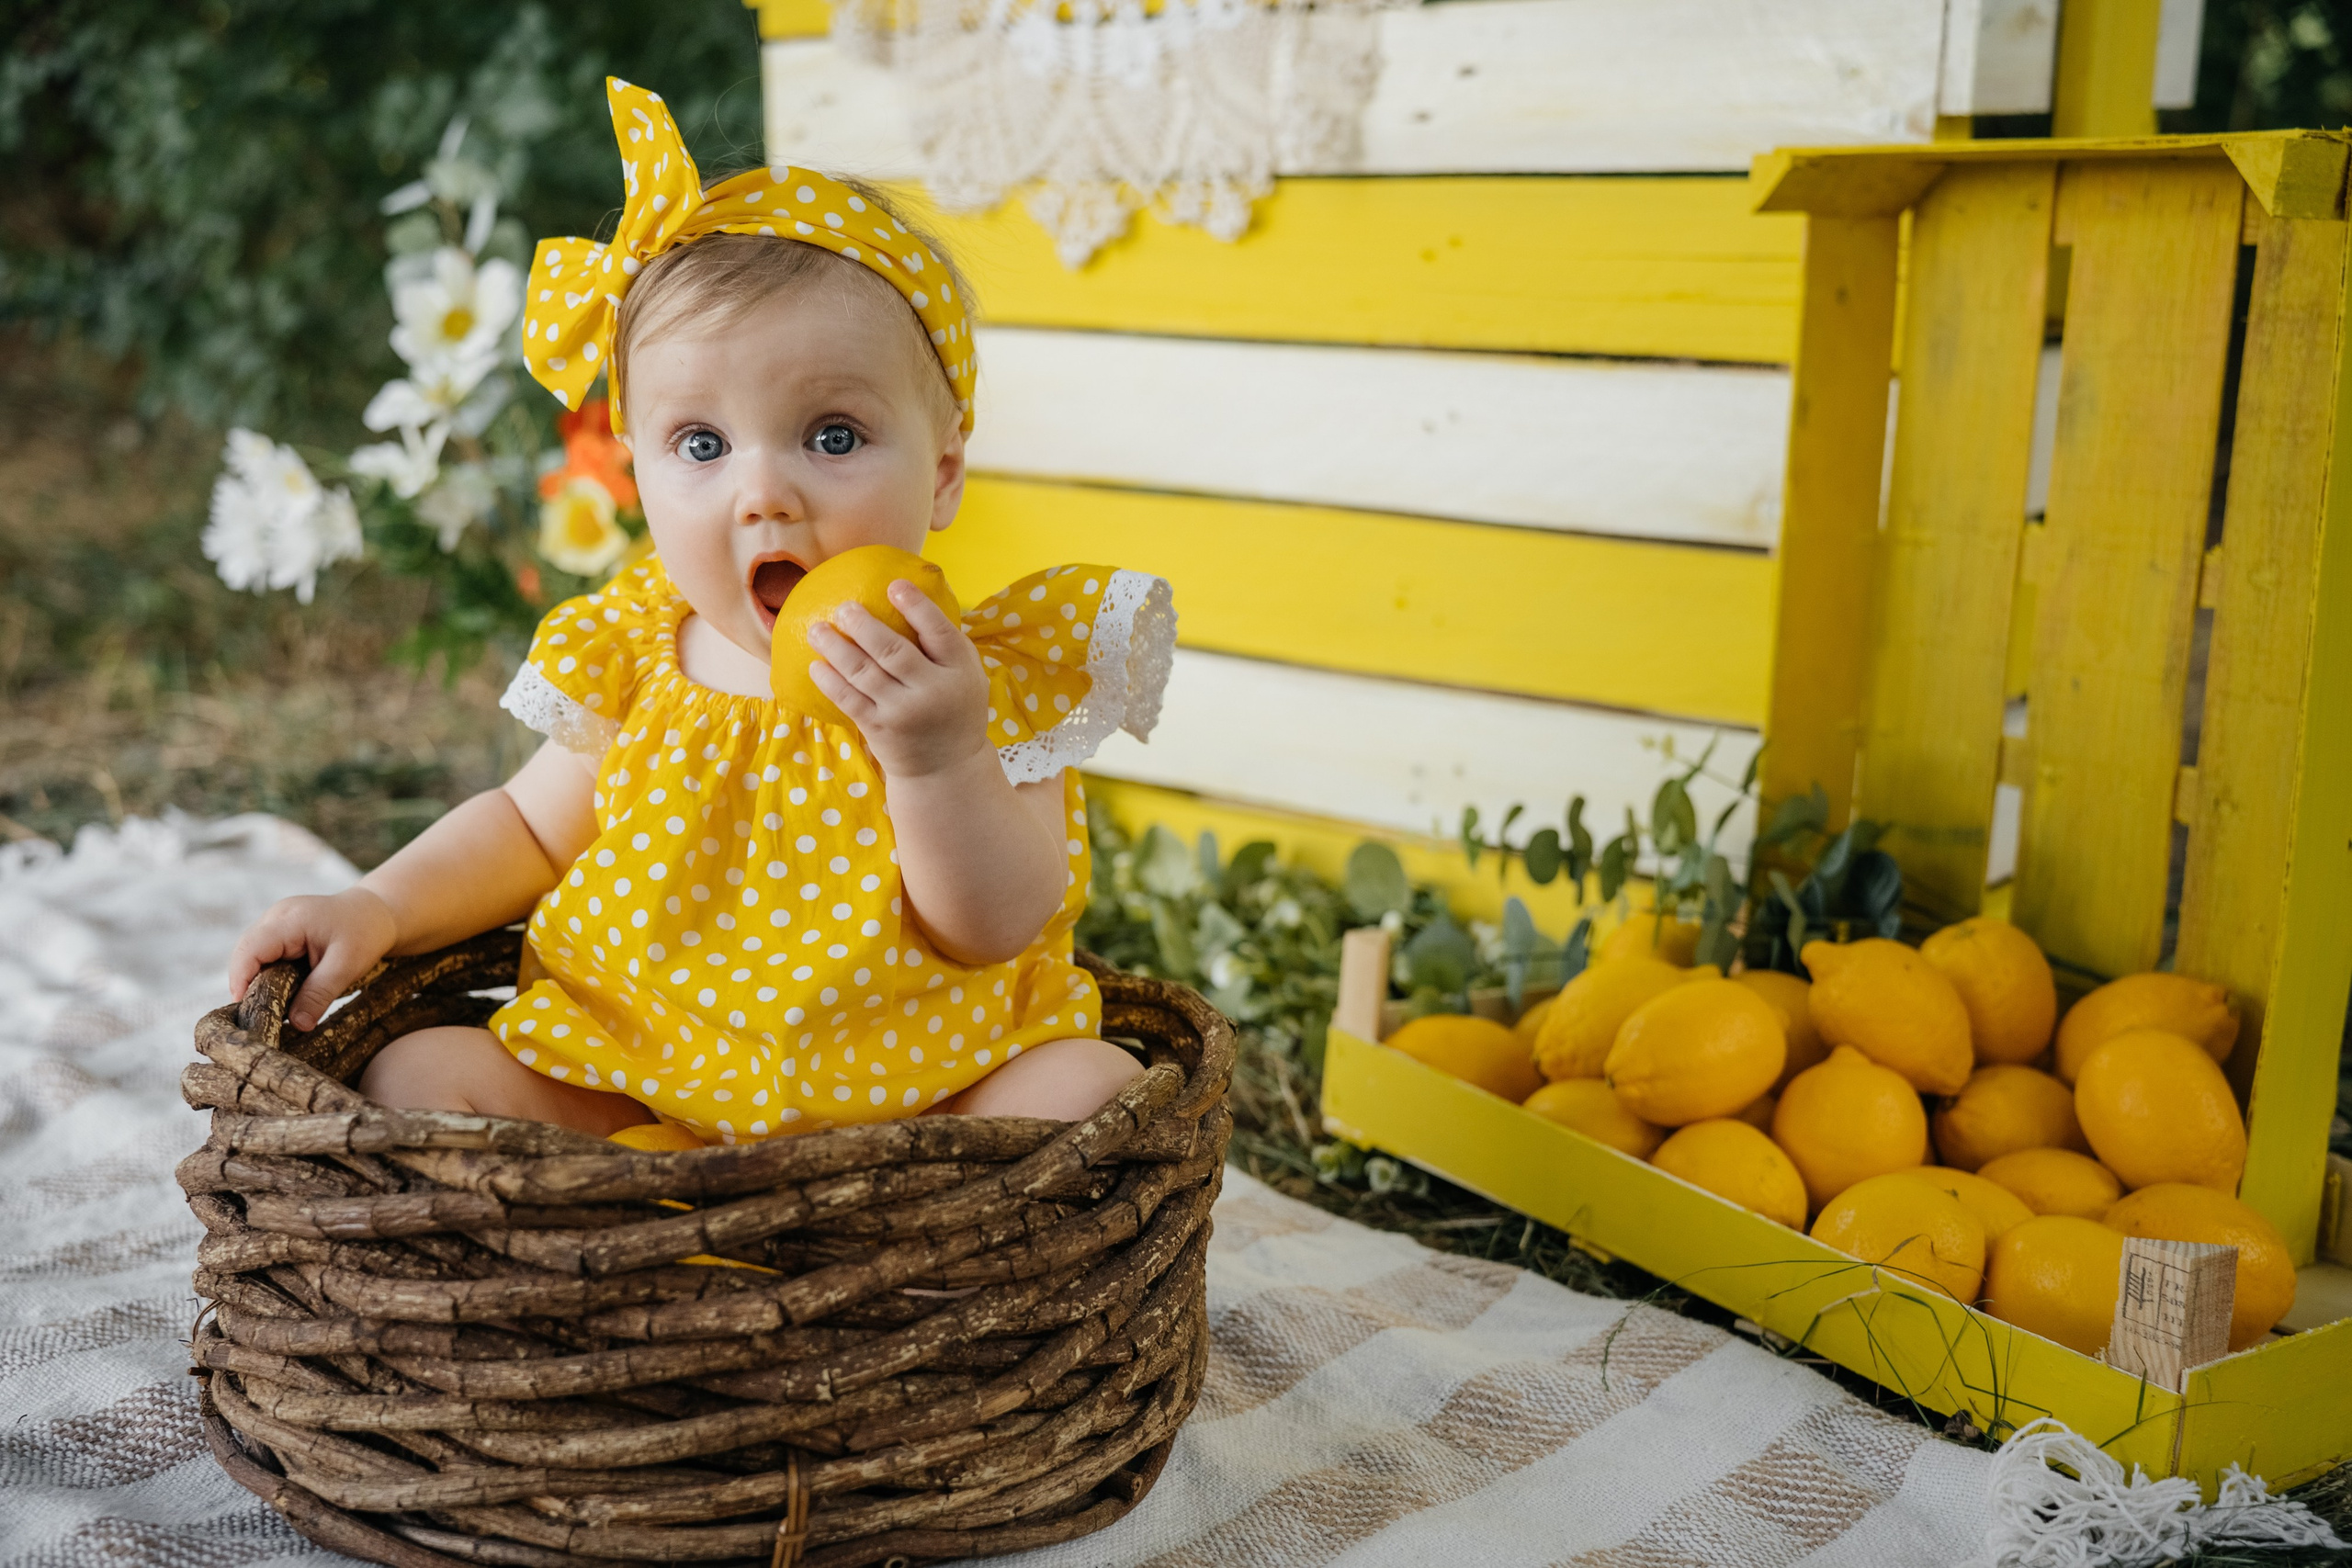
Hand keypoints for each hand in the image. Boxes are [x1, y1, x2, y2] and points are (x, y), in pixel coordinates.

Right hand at [228, 886, 399, 1031]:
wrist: (377, 914)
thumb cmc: (365, 934)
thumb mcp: (347, 966)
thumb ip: (319, 994)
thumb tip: (298, 1024)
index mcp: (289, 920)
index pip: (250, 949)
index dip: (241, 979)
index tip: (244, 1010)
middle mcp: (276, 917)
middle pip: (245, 953)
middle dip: (247, 984)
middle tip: (257, 1016)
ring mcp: (276, 922)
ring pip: (252, 956)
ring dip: (258, 981)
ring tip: (269, 1008)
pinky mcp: (280, 932)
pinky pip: (265, 955)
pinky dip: (268, 975)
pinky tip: (280, 993)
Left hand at [807, 579, 992, 778]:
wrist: (947, 768)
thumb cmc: (955, 709)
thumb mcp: (968, 676)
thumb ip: (946, 645)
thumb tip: (914, 597)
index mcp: (959, 671)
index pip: (938, 632)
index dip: (916, 607)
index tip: (894, 586)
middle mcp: (932, 691)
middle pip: (893, 651)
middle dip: (863, 625)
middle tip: (843, 607)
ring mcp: (904, 712)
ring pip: (864, 673)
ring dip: (836, 648)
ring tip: (817, 629)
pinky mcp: (880, 729)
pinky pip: (850, 700)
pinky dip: (830, 681)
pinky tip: (815, 665)